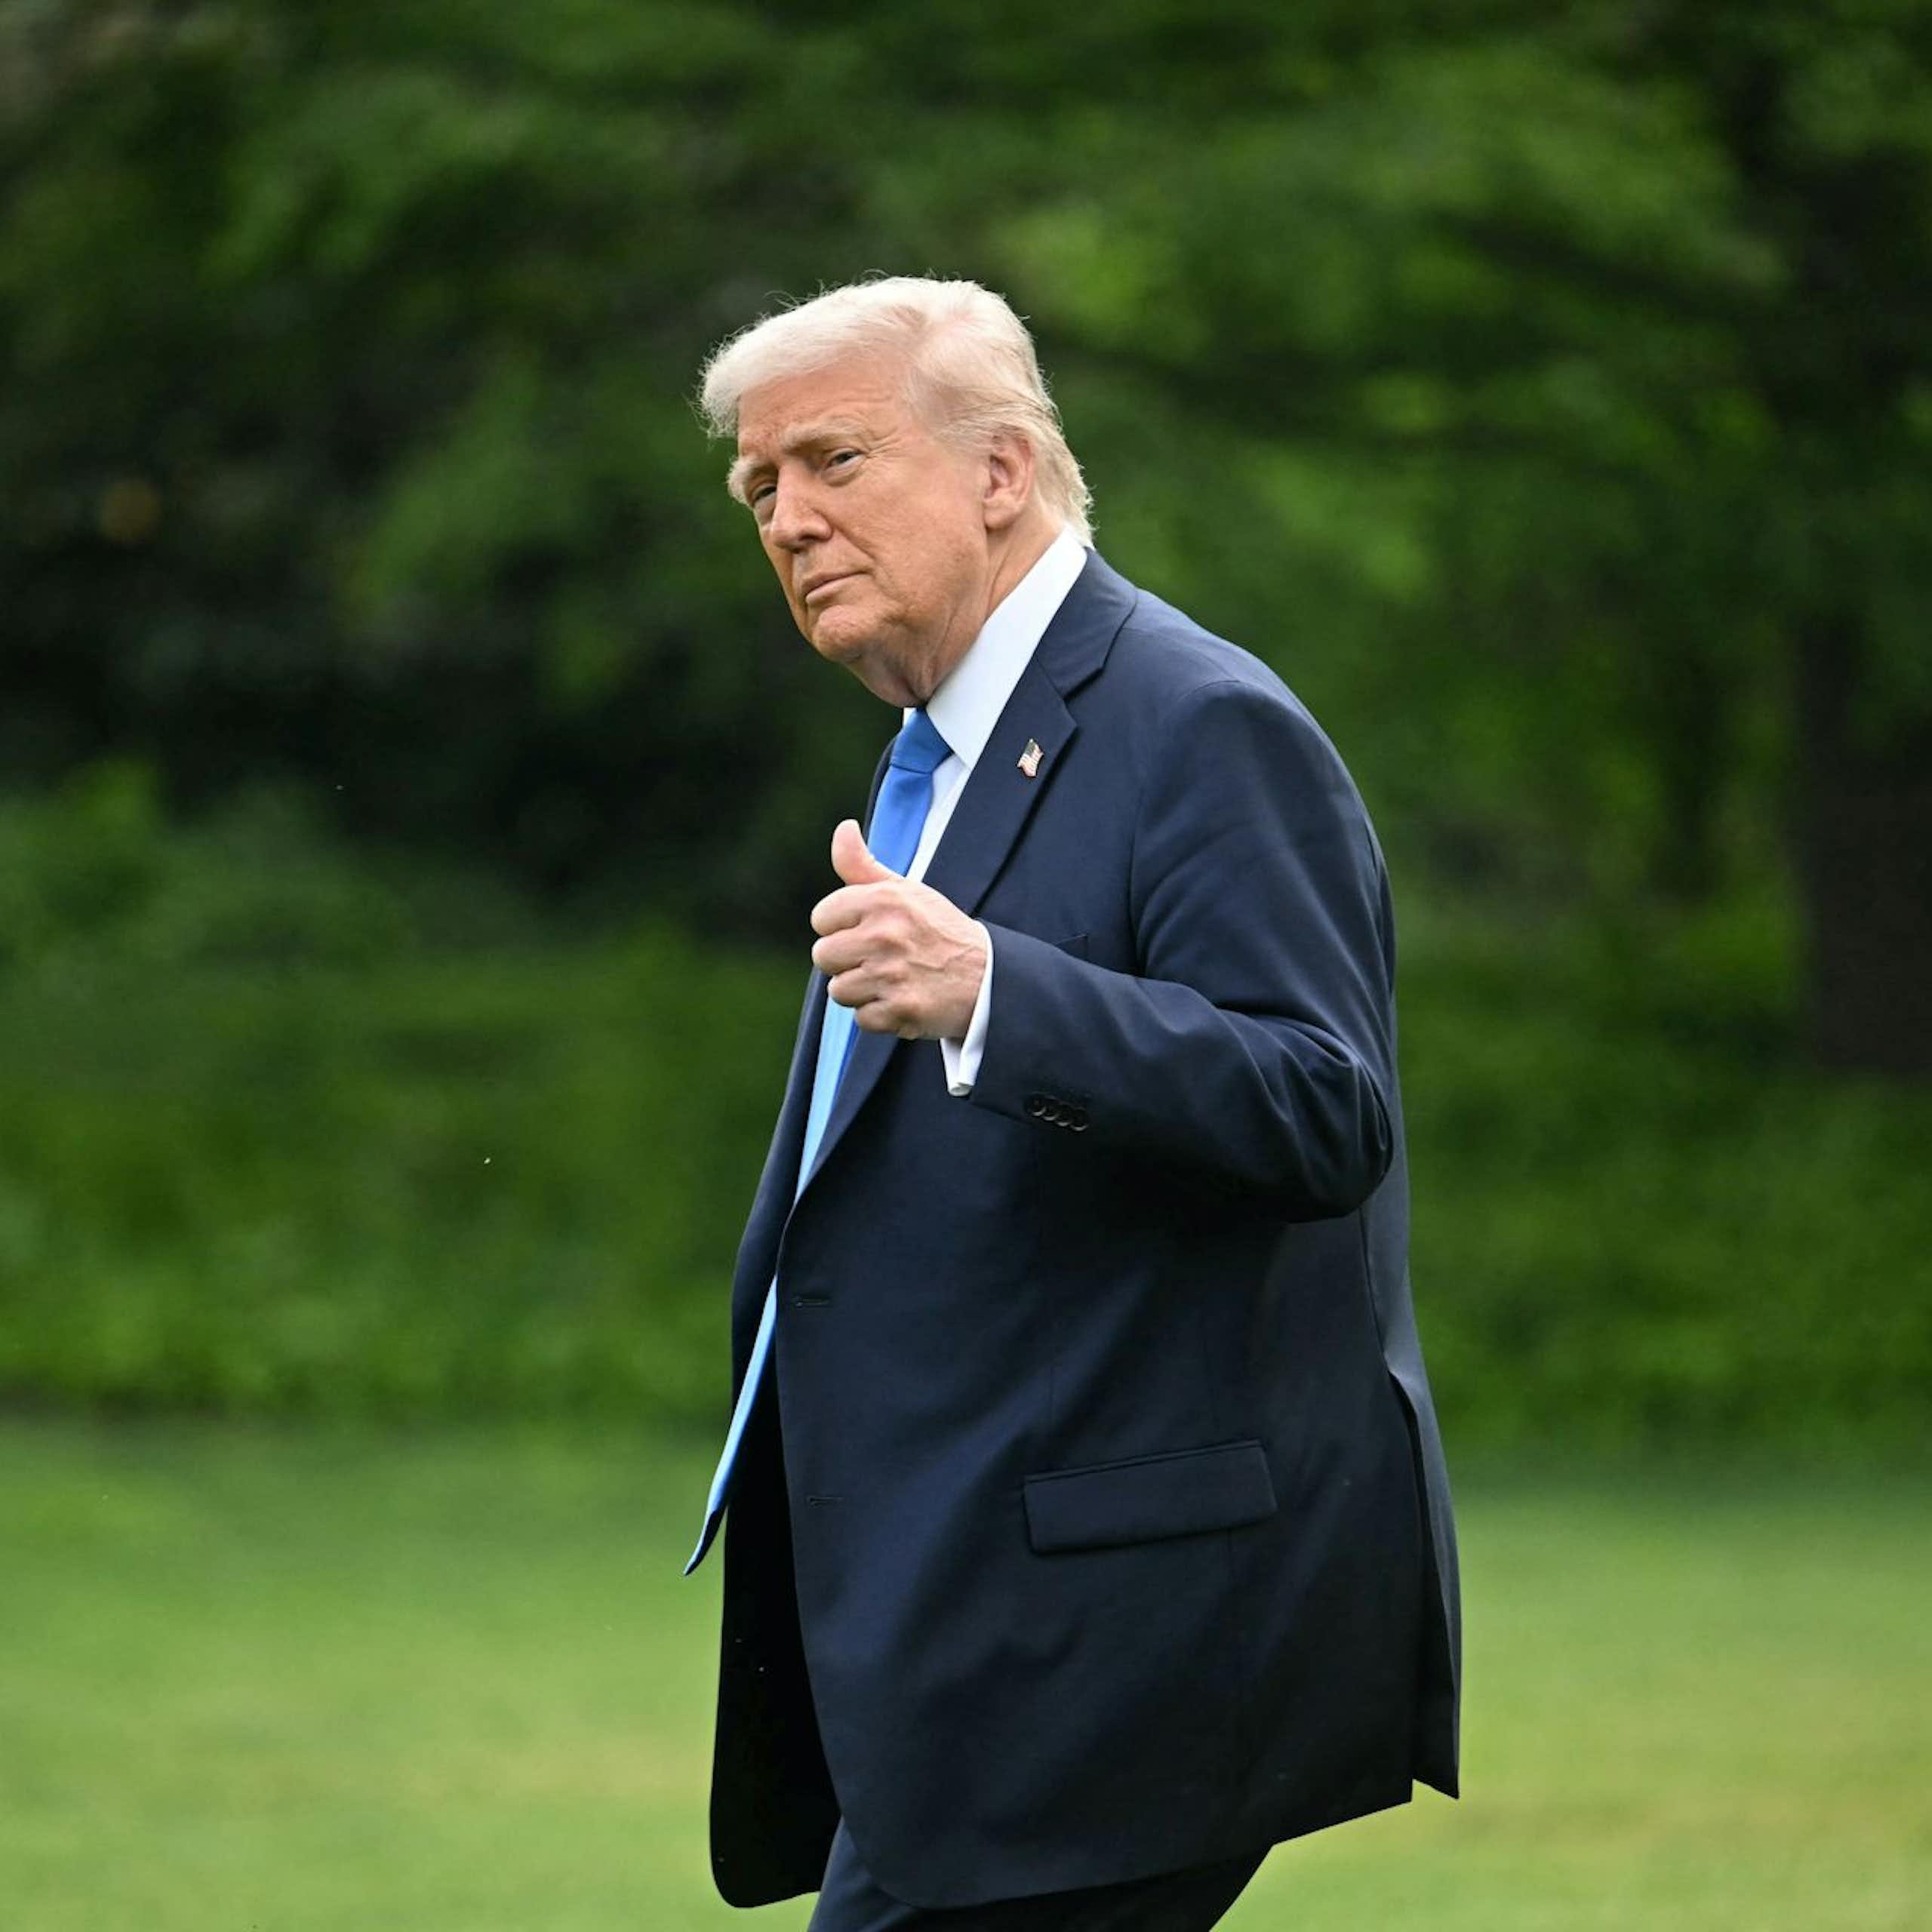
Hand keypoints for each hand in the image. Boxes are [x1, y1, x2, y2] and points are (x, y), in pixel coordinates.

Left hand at [809, 819, 988, 1038]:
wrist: (988, 978)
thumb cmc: (940, 930)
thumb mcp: (907, 890)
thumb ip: (863, 864)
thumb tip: (843, 828)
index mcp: (883, 899)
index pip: (821, 918)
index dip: (841, 927)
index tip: (867, 931)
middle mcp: (884, 935)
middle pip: (823, 956)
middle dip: (847, 961)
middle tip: (880, 959)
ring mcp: (891, 974)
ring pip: (839, 990)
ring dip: (862, 991)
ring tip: (893, 980)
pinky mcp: (899, 1009)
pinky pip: (861, 1018)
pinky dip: (880, 1016)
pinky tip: (903, 1000)